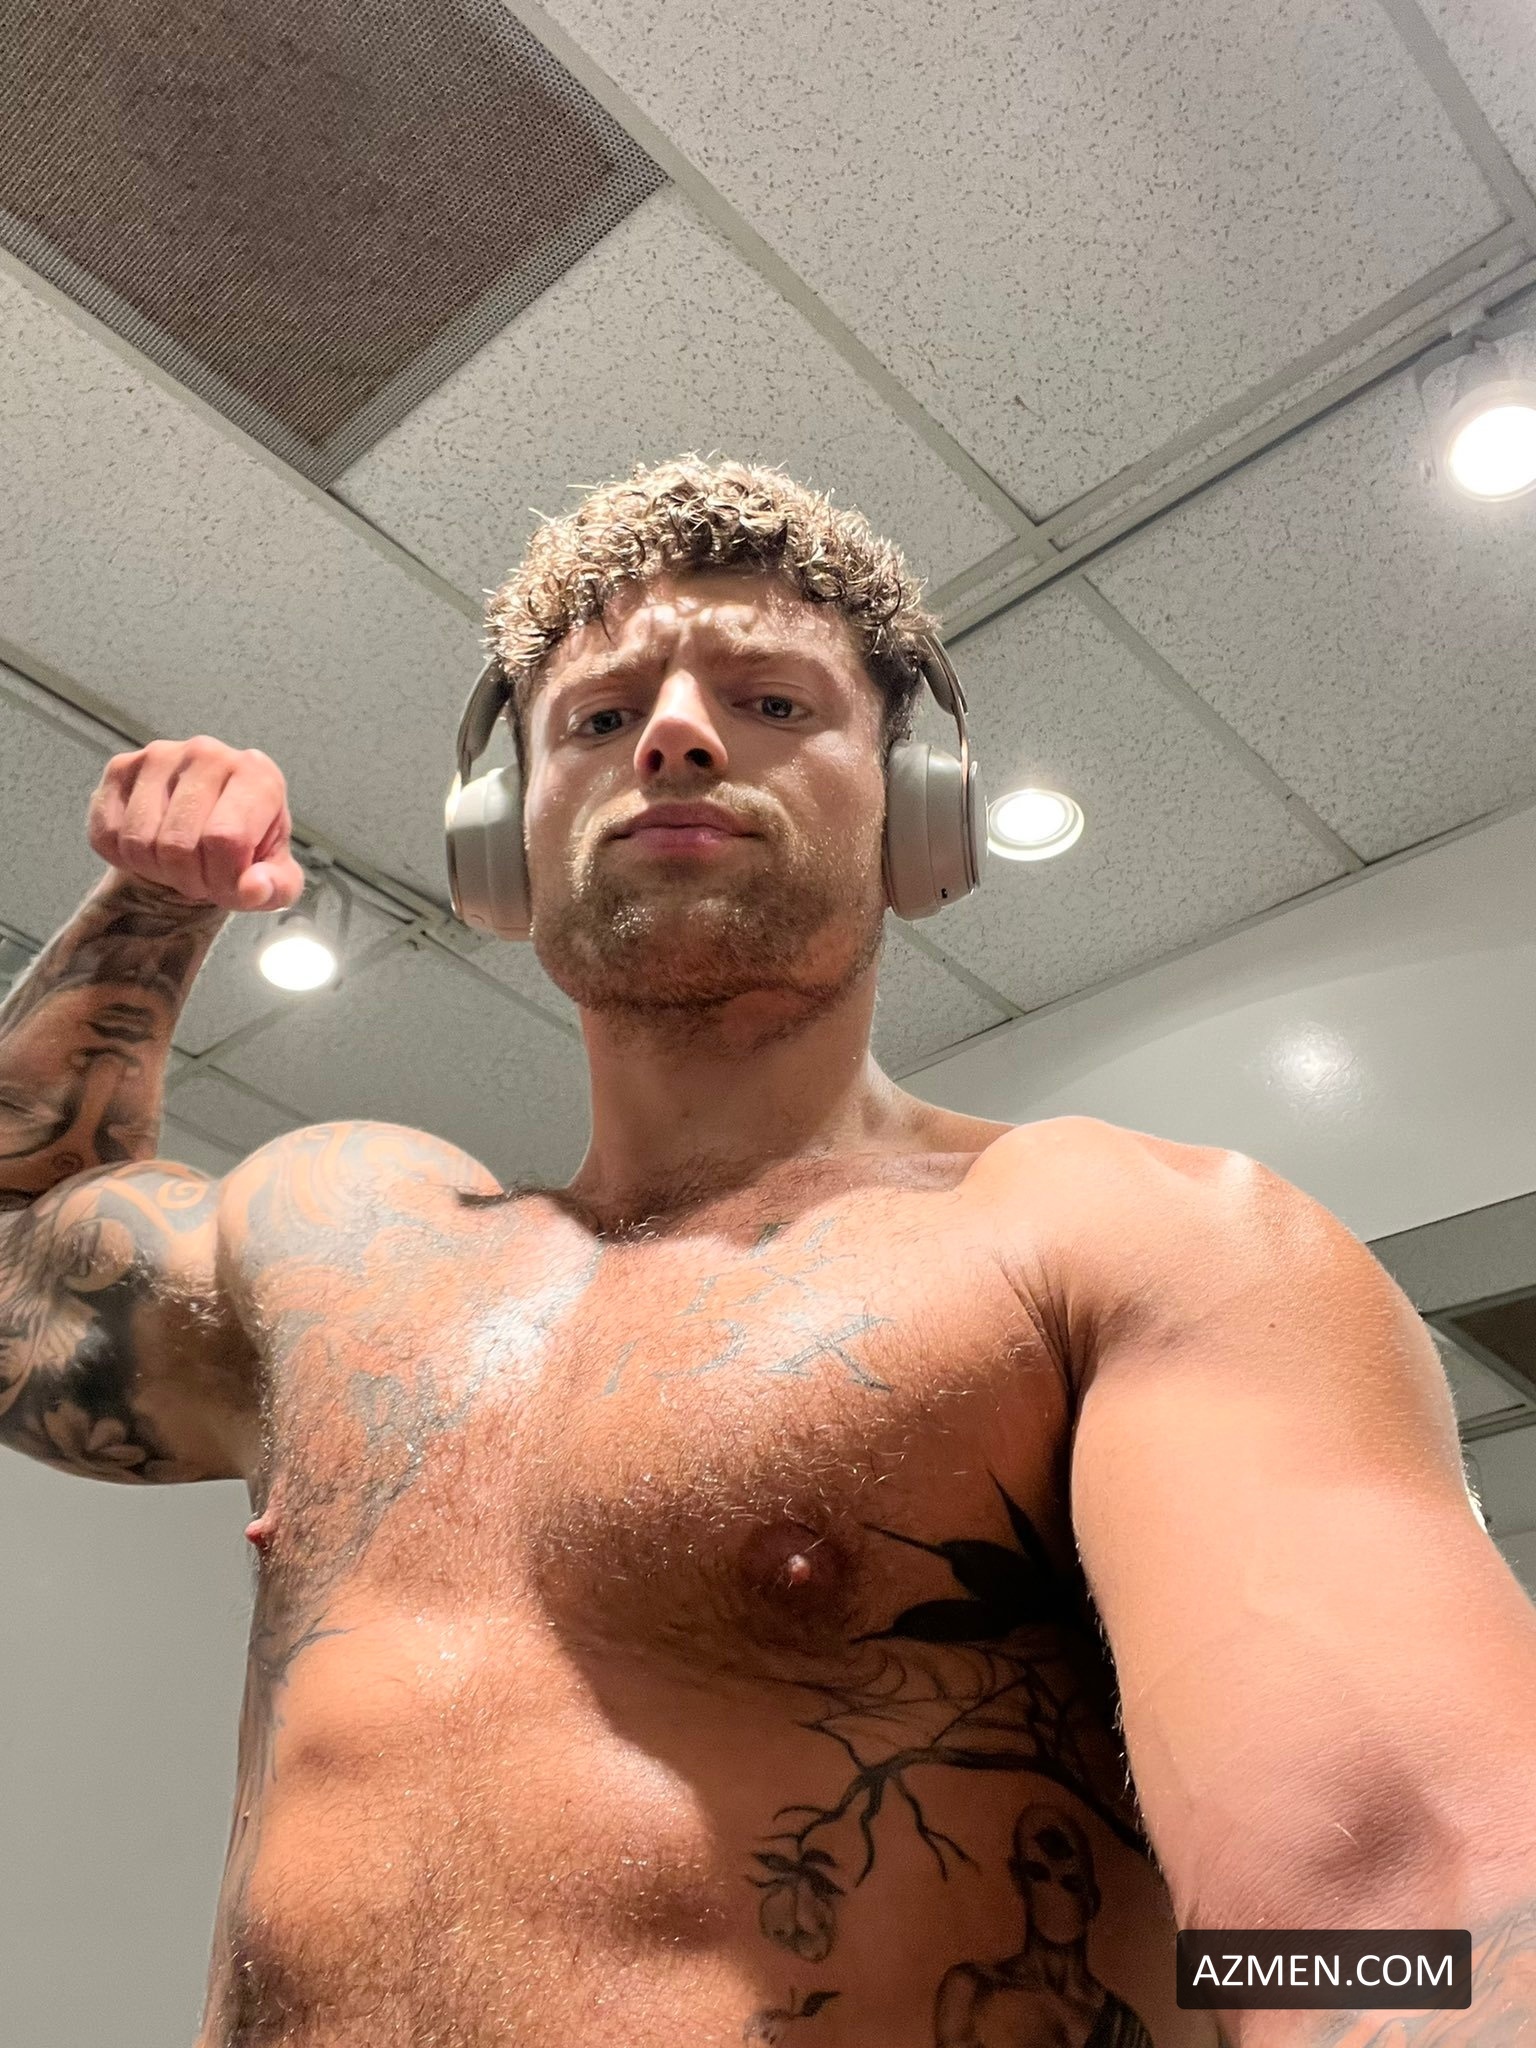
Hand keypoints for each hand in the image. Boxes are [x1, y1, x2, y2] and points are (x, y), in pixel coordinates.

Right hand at [87, 737, 305, 911]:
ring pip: (138, 842)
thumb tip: (253, 887)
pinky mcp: (121, 766)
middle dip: (189, 880)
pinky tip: (152, 851)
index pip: (226, 840)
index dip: (223, 881)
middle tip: (202, 879)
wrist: (209, 831)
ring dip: (157, 872)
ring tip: (180, 865)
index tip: (230, 887)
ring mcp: (160, 755)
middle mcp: (208, 754)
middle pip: (177, 844)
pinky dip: (124, 859)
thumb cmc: (248, 851)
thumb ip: (276, 887)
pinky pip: (106, 833)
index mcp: (257, 775)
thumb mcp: (278, 878)